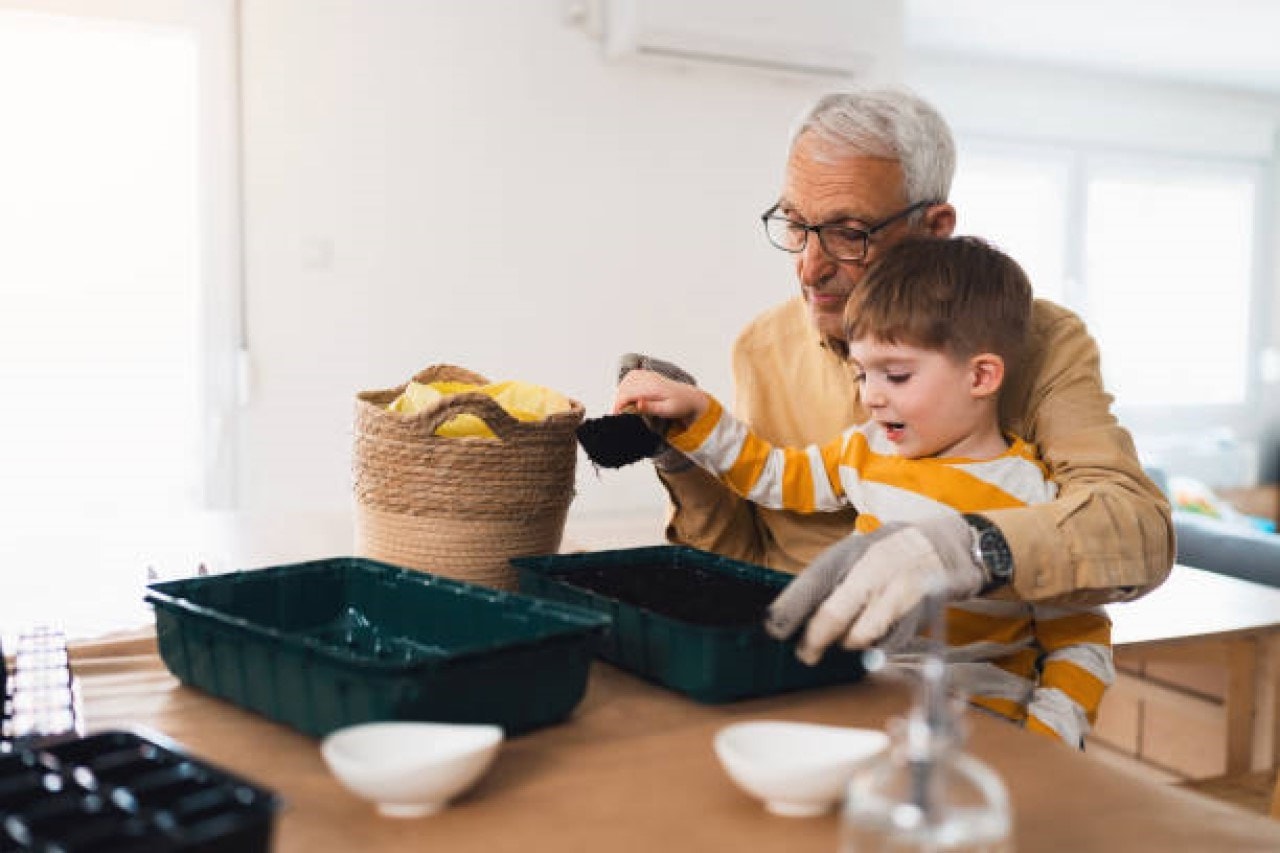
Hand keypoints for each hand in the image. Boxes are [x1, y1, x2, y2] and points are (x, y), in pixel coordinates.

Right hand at [613, 369, 707, 423]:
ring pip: (626, 381)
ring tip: (624, 406)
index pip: (627, 393)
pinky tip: (629, 395)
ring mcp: (649, 374)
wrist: (690, 397)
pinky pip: (631, 376)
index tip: (616, 415)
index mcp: (653, 387)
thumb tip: (637, 404)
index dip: (618, 405)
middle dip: (619, 400)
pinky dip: (626, 385)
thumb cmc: (680, 405)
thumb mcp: (667, 410)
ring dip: (622, 393)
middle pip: (624, 387)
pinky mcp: (649, 374)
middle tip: (620, 413)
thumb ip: (651, 407)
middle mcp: (649, 378)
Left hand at [764, 515, 984, 664]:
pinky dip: (878, 650)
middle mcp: (871, 570)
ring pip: (862, 633)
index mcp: (849, 553)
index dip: (788, 610)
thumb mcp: (858, 552)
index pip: (810, 584)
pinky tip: (872, 649)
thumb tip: (796, 609)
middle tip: (805, 654)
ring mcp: (896, 592)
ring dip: (848, 644)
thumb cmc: (892, 551)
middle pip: (833, 615)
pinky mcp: (919, 613)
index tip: (774, 631)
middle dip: (814, 641)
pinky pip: (892, 642)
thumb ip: (832, 578)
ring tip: (844, 643)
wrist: (946, 545)